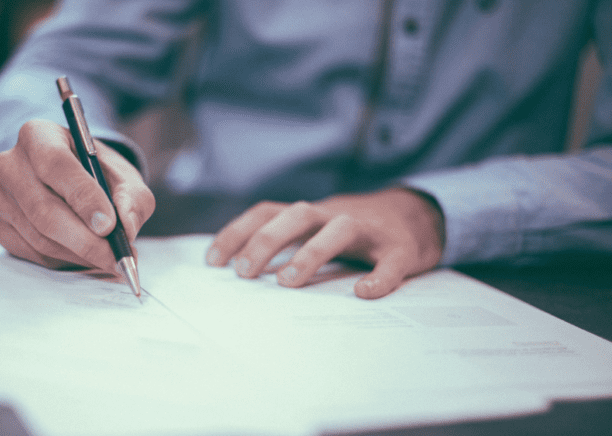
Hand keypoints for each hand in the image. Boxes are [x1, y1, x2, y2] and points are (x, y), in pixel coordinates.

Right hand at [0, 119, 154, 271]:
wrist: (74, 183)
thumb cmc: (99, 175)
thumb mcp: (125, 178)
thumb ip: (132, 199)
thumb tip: (126, 228)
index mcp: (38, 135)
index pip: (56, 164)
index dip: (83, 197)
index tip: (109, 225)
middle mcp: (9, 163)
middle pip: (43, 209)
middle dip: (85, 239)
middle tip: (116, 257)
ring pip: (39, 236)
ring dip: (79, 254)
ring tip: (109, 258)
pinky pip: (31, 252)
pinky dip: (63, 260)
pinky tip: (85, 256)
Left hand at [205, 188, 444, 298]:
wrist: (418, 216)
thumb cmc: (354, 231)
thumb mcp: (316, 229)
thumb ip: (286, 243)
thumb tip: (240, 272)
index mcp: (310, 214)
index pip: (267, 212)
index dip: (238, 232)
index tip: (213, 261)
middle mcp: (335, 215)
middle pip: (297, 215)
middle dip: (266, 240)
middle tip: (244, 273)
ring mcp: (369, 230)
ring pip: (339, 229)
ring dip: (311, 252)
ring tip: (288, 282)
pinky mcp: (400, 248)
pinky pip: (390, 261)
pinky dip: (379, 277)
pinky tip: (364, 293)